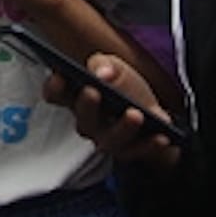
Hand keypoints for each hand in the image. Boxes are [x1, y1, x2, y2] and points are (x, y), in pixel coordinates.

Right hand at [40, 54, 178, 168]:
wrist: (150, 112)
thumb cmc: (124, 87)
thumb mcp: (114, 66)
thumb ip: (104, 64)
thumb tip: (103, 73)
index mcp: (76, 97)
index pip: (56, 94)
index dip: (54, 87)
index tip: (60, 76)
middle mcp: (87, 122)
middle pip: (83, 119)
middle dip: (87, 106)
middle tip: (93, 91)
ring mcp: (107, 139)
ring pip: (110, 139)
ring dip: (122, 128)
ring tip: (135, 114)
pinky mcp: (129, 151)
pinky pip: (138, 151)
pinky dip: (150, 144)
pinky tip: (161, 136)